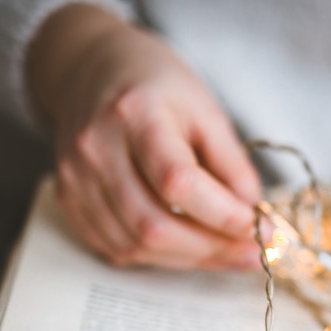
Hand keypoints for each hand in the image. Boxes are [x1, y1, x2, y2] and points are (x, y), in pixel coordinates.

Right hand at [27, 4, 262, 269]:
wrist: (92, 71)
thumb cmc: (157, 87)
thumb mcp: (205, 109)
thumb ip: (231, 163)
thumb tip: (252, 213)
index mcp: (133, 115)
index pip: (177, 182)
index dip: (222, 215)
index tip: (261, 227)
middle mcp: (95, 149)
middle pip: (153, 225)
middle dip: (212, 249)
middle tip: (254, 252)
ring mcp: (76, 179)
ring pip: (136, 245)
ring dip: (191, 259)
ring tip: (231, 253)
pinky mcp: (69, 201)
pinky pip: (118, 249)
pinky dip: (162, 258)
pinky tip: (192, 248)